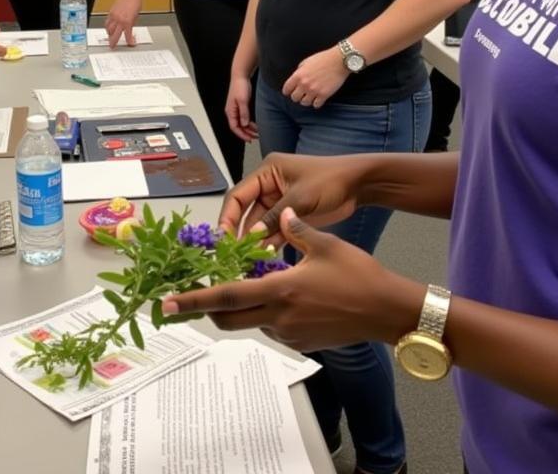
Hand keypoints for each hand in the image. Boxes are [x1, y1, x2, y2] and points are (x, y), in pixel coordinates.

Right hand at [104, 0, 139, 46]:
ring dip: (109, 34)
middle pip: (114, 35)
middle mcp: (120, 20)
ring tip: (110, 37)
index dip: (129, 41)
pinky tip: (109, 28)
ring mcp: (114, 16)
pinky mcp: (111, 12)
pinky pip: (107, 22)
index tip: (131, 43)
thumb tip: (129, 29)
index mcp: (128, 22)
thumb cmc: (136, 2)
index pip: (128, 36)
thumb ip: (131, 24)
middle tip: (112, 46)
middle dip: (113, 42)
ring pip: (108, 29)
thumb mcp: (136, 16)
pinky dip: (107, 26)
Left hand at [161, 208, 420, 349]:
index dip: (193, 300)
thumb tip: (281, 215)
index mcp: (279, 289)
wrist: (387, 312)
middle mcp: (279, 316)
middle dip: (208, 309)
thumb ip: (296, 230)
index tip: (169, 303)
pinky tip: (289, 296)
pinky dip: (268, 312)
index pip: (225, 297)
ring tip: (259, 282)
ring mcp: (290, 333)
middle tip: (194, 296)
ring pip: (252, 321)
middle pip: (228, 318)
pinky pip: (274, 327)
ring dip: (244, 306)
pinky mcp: (302, 343)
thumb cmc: (359, 276)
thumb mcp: (325, 245)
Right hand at [212, 151, 368, 243]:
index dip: (228, 216)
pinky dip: (270, 243)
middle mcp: (268, 186)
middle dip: (241, 232)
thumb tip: (253, 236)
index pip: (237, 195)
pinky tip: (265, 258)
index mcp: (266, 172)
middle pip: (246, 211)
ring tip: (248, 260)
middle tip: (234, 254)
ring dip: (255, 240)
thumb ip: (276, 217)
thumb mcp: (301, 197)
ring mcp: (279, 202)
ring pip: (259, 224)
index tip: (223, 237)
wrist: (359, 184)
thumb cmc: (330, 180)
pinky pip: (274, 230)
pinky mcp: (290, 215)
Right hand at [225, 74, 257, 141]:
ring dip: (248, 129)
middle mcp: (232, 112)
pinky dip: (249, 123)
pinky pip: (244, 118)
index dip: (242, 135)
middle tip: (255, 137)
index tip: (249, 139)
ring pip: (241, 123)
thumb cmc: (240, 86)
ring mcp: (236, 109)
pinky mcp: (240, 106)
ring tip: (257, 132)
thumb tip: (245, 124)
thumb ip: (244, 113)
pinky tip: (254, 125)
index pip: (234, 127)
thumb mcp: (243, 100)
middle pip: (238, 127)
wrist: (241, 76)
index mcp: (230, 111)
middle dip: (246, 133)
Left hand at [281, 47, 347, 107]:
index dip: (287, 91)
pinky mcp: (324, 95)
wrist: (339, 61)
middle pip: (294, 98)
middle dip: (297, 96)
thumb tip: (296, 79)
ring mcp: (314, 90)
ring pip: (304, 103)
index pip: (286, 89)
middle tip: (301, 94)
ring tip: (310, 96)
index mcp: (298, 75)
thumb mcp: (306, 62)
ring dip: (307, 100)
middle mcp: (304, 84)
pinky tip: (318, 98)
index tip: (289, 92)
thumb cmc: (323, 59)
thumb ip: (299, 71)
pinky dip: (316, 103)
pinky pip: (316, 105)